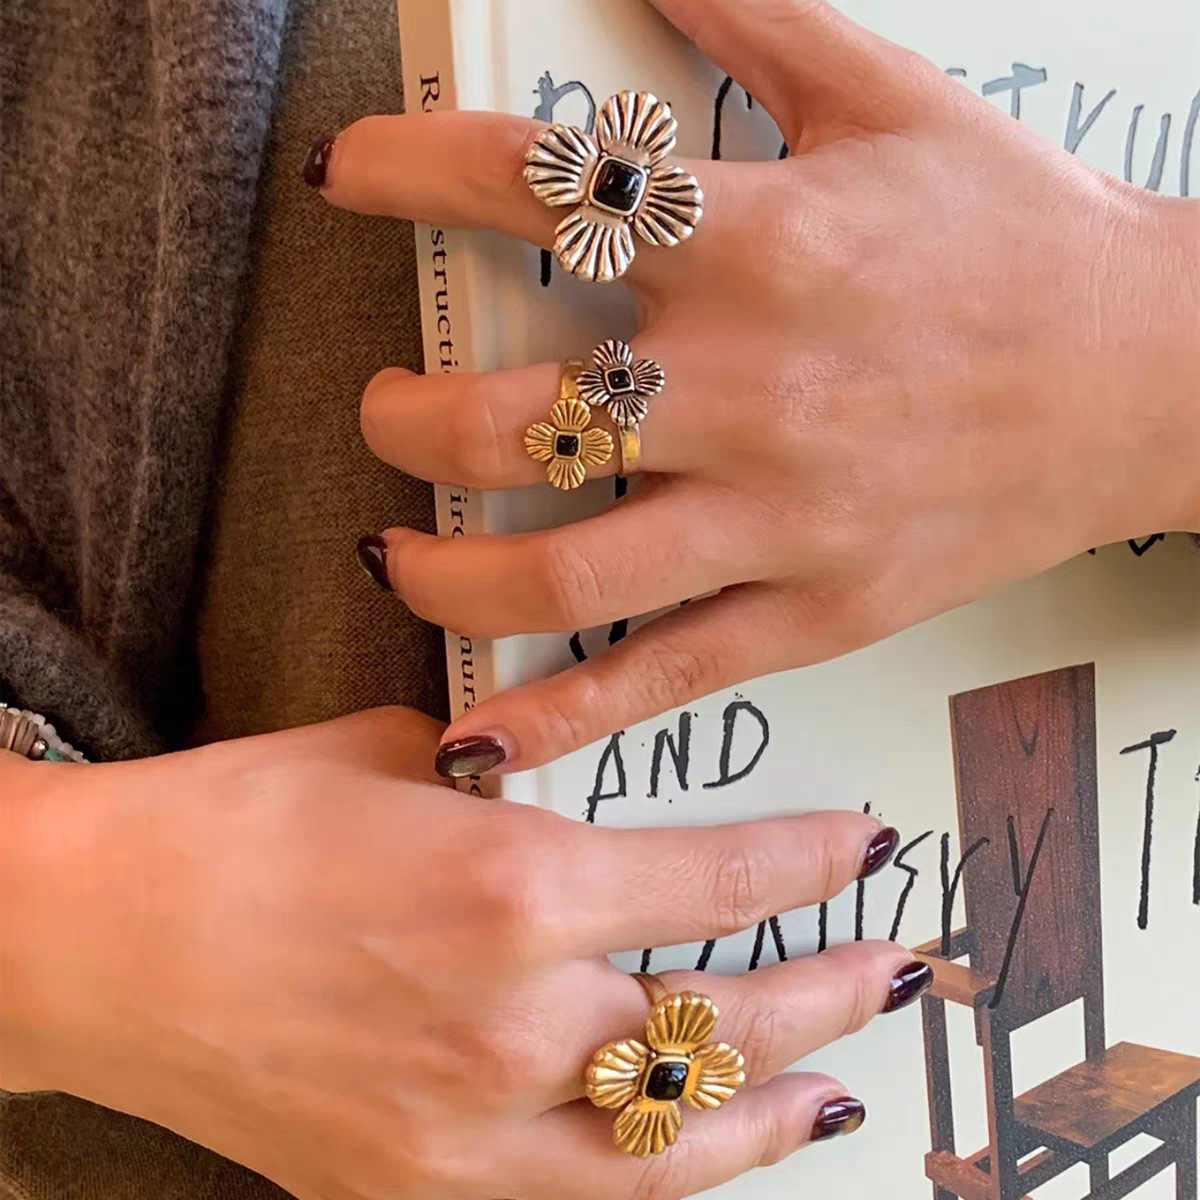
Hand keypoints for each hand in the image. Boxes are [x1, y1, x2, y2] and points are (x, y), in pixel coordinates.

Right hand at [0, 708, 924, 1199]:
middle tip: (894, 964)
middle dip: (832, 987)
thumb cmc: (234, 826)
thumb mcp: (390, 761)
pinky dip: (657, 1182)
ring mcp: (469, 1128)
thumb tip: (543, 780)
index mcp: (517, 886)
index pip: (723, 876)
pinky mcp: (415, 1187)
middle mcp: (515, 1020)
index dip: (813, 861)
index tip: (866, 849)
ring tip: (842, 1088)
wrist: (92, 934)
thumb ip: (497, 781)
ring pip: (675, 1148)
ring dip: (776, 1110)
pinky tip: (697, 1161)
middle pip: (727, 1020)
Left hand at [316, 0, 1199, 775]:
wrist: (1149, 376)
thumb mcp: (890, 97)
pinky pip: (661, 674)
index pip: (531, 190)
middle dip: (403, 419)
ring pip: (558, 571)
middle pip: (509, 417)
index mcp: (757, 241)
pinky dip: (560, 715)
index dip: (403, 171)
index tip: (348, 178)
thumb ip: (751, 21)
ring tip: (398, 549)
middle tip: (387, 414)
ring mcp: (778, 517)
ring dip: (443, 570)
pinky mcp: (812, 610)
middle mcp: (750, 387)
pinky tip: (481, 735)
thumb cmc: (1020, 240)